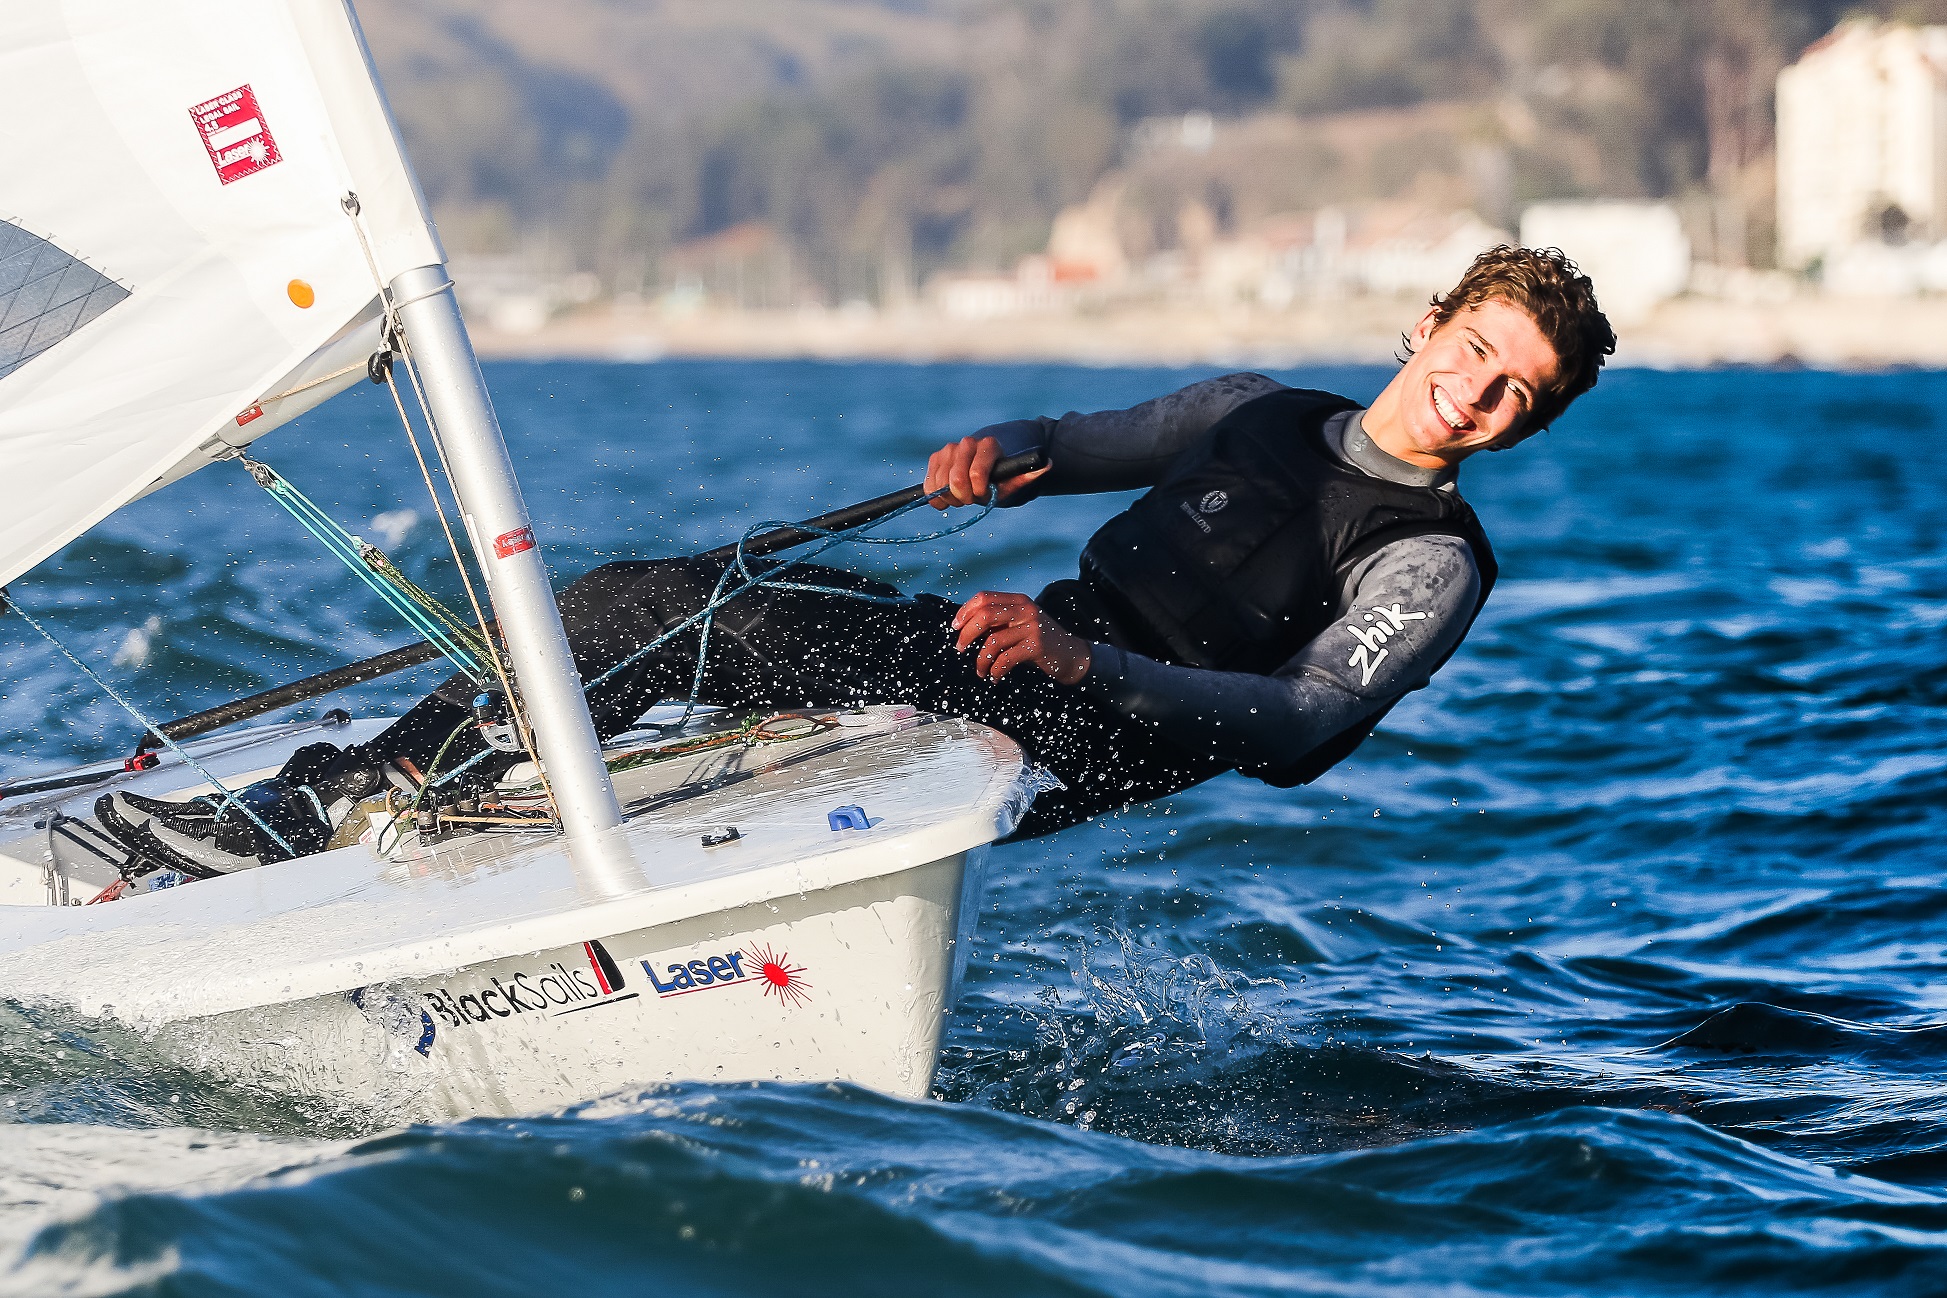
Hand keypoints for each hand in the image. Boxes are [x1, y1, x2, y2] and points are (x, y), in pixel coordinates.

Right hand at [924, 431, 1050, 509]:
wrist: (985, 464)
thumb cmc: (1002, 475)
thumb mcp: (1016, 479)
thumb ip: (1030, 474)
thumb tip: (1047, 464)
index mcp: (989, 446)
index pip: (976, 474)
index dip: (979, 491)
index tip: (985, 494)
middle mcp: (967, 443)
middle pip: (956, 481)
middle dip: (964, 497)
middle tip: (972, 499)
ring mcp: (949, 449)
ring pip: (940, 483)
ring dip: (951, 498)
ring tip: (962, 497)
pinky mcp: (936, 458)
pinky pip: (929, 484)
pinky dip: (935, 496)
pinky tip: (946, 498)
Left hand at [951, 591, 1091, 683]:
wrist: (1072, 655)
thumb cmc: (1041, 642)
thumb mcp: (1021, 624)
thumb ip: (1000, 622)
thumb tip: (966, 628)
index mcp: (1018, 601)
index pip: (984, 597)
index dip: (965, 611)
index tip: (955, 627)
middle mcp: (1025, 609)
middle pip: (984, 615)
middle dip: (967, 634)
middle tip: (960, 648)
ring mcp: (1032, 627)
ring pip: (993, 642)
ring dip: (981, 660)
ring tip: (981, 671)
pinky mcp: (1036, 646)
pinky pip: (1005, 659)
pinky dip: (995, 671)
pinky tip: (994, 677)